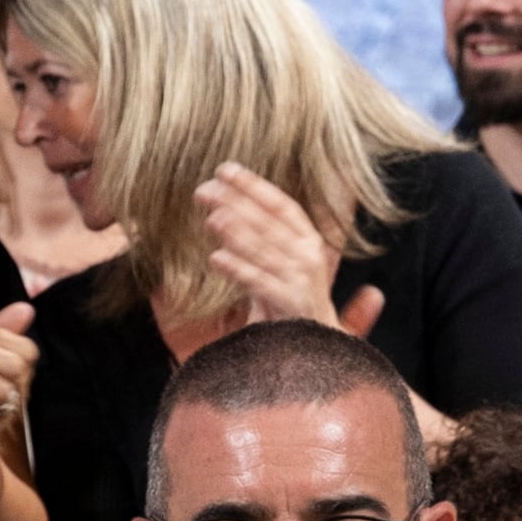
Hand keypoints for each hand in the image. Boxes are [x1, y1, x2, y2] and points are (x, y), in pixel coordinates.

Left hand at [195, 164, 384, 335]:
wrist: (317, 350)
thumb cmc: (291, 305)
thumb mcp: (280, 266)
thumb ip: (259, 238)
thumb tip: (221, 209)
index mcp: (309, 240)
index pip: (280, 205)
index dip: (253, 185)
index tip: (224, 170)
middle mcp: (309, 256)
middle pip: (269, 222)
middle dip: (235, 203)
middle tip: (204, 191)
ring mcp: (302, 281)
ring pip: (265, 249)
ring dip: (237, 232)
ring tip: (210, 218)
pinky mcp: (293, 306)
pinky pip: (261, 283)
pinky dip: (239, 269)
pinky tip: (216, 258)